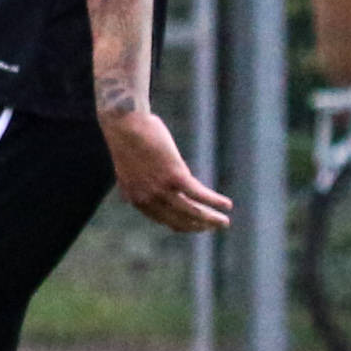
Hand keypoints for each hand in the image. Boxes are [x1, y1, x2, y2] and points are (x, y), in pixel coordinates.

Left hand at [100, 109, 232, 232]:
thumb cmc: (128, 139)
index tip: (194, 226)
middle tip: (214, 227)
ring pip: (192, 211)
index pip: (163, 220)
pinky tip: (226, 204)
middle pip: (179, 221)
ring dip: (211, 219)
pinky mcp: (175, 176)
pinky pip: (200, 194)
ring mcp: (161, 188)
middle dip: (199, 226)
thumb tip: (158, 183)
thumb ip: (143, 180)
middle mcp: (148, 198)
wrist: (123, 123)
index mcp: (136, 198)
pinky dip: (215, 201)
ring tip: (224, 222)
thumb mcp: (133, 166)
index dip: (182, 225)